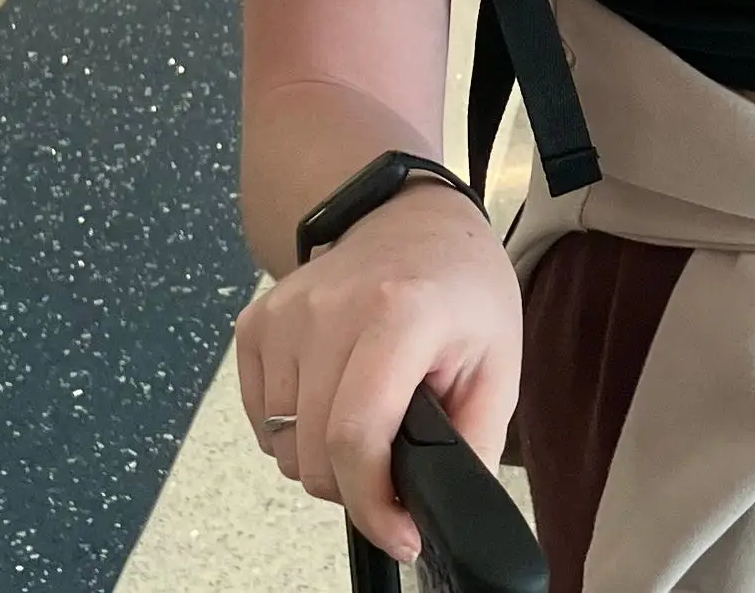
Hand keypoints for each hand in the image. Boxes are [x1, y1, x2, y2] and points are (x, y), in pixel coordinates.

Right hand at [234, 178, 521, 561]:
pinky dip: (292, 431)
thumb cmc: (461, 288)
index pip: (356, 434)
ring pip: (280, 444)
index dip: (372, 504)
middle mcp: (329, 310)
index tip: (399, 534)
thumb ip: (473, 443)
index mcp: (399, 314)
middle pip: (313, 450)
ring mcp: (285, 314)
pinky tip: (332, 401)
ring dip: (320, 458)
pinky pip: (260, 417)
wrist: (413, 219)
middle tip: (391, 470)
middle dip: (353, 486)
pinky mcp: (257, 322)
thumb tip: (438, 512)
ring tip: (365, 427)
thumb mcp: (498, 364)